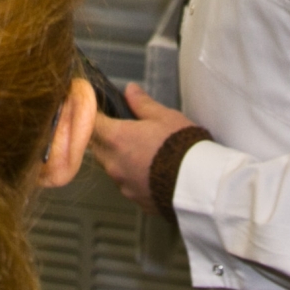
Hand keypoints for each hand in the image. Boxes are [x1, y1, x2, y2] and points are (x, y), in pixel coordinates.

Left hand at [89, 83, 196, 212]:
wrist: (200, 183)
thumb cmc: (182, 146)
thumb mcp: (164, 116)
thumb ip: (142, 103)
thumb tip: (130, 90)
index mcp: (116, 138)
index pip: (89, 123)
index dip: (91, 115)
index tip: (97, 110)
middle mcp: (113, 163)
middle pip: (96, 146)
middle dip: (103, 136)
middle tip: (121, 128)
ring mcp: (122, 184)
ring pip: (109, 166)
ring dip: (117, 157)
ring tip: (140, 150)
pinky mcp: (135, 199)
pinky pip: (125, 183)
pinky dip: (131, 175)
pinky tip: (149, 169)